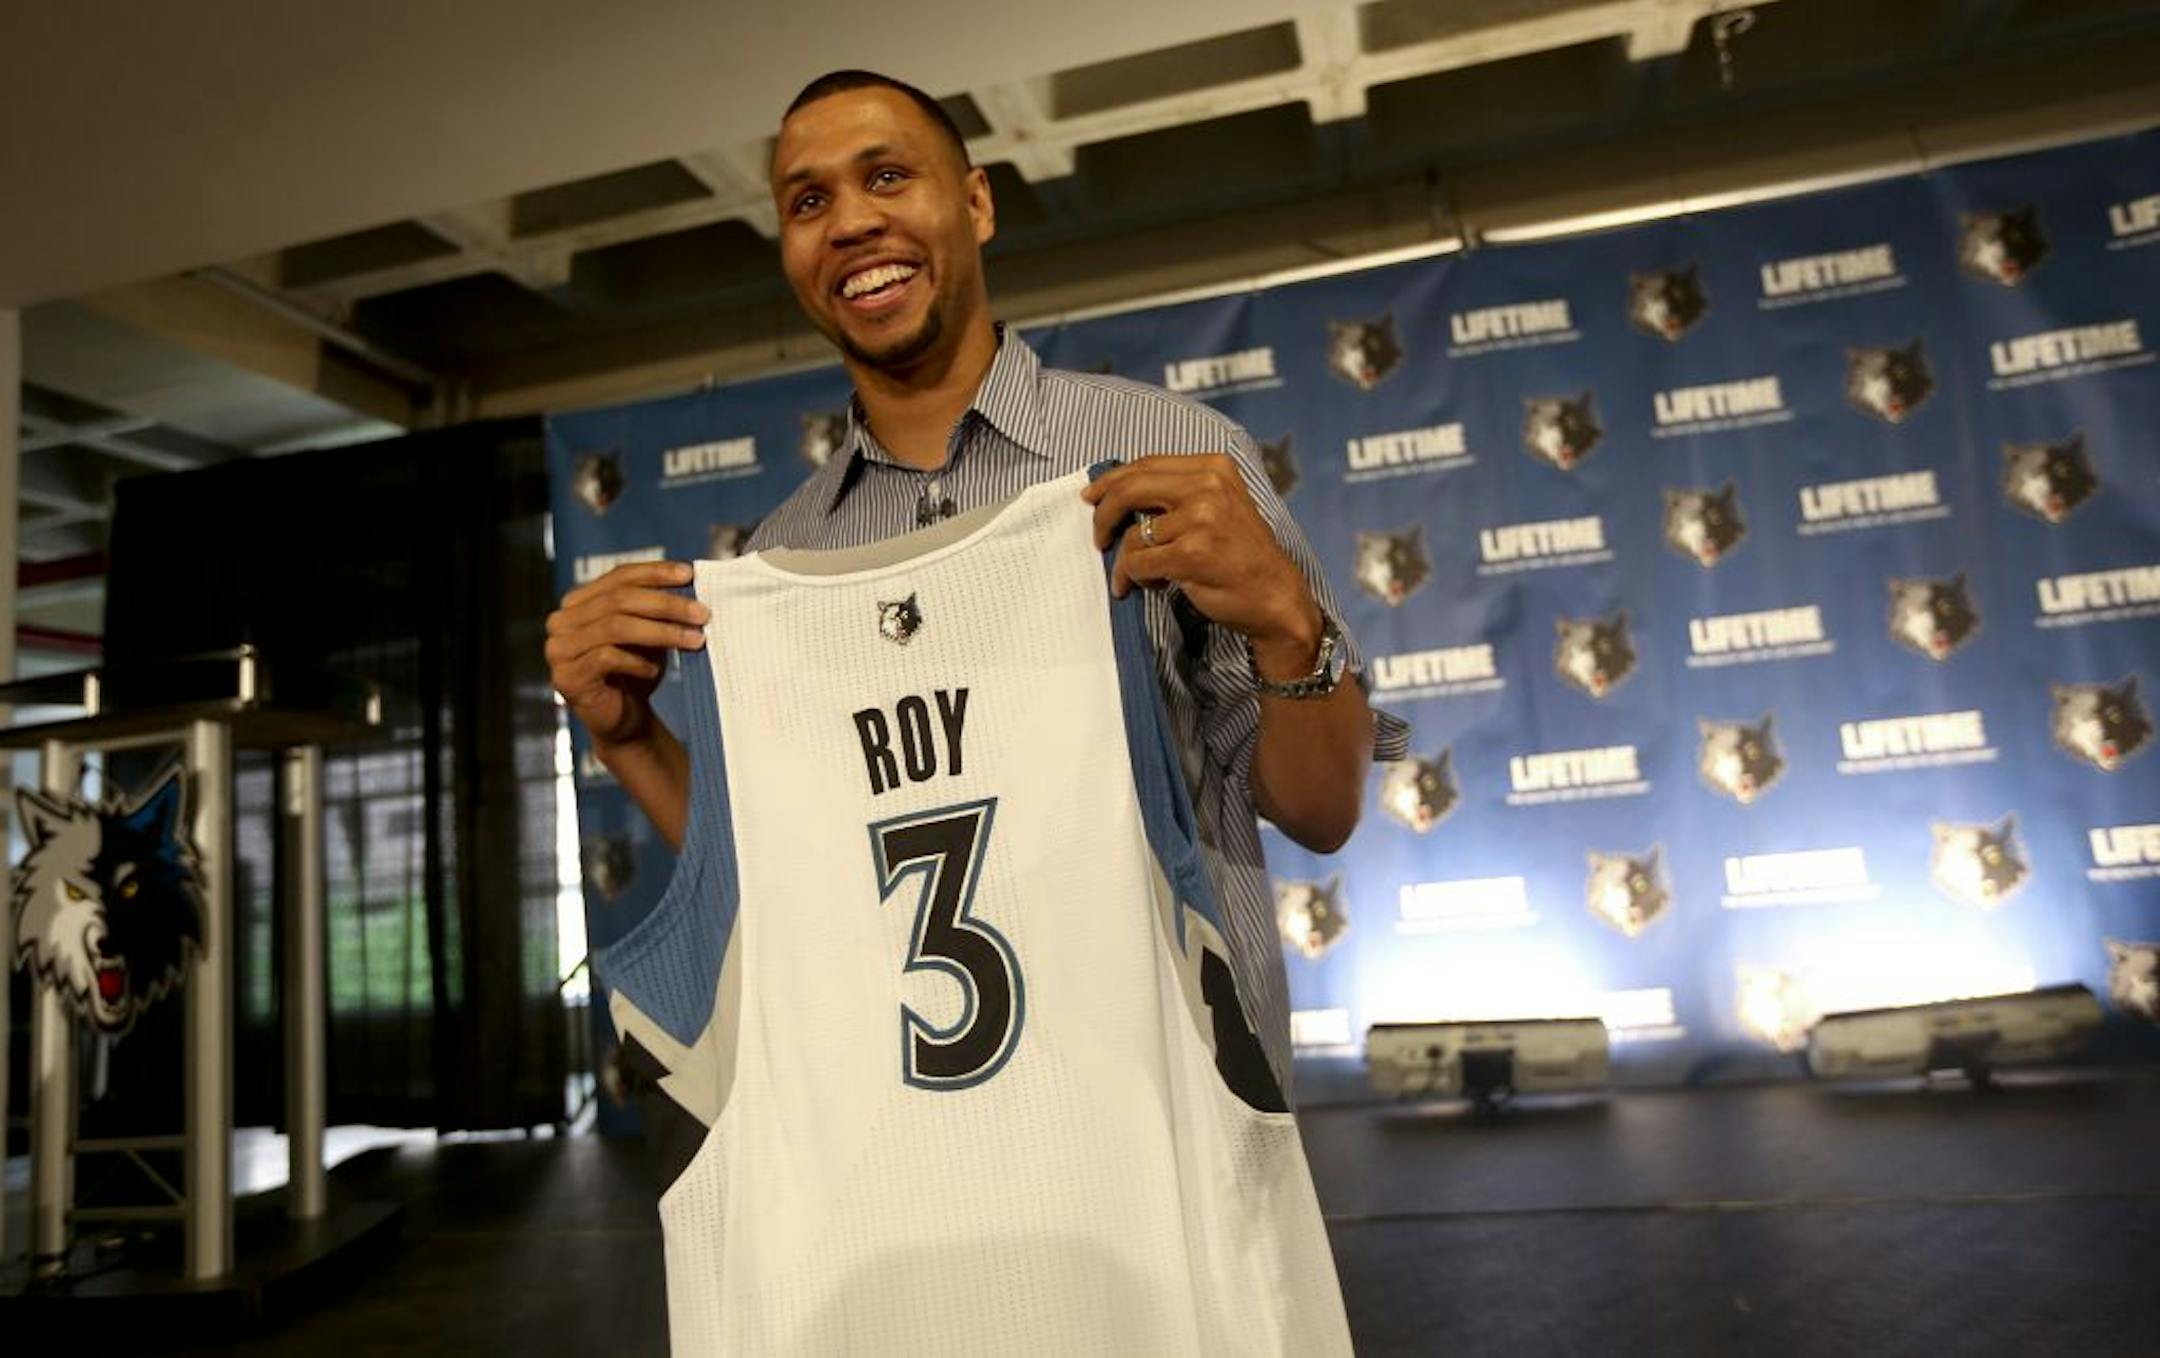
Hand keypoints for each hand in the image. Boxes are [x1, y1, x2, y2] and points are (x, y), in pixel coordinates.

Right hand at [544, 562, 709, 747]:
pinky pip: (606, 657)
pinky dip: (636, 661)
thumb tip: (687, 581)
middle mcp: (563, 621)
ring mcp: (560, 649)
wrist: (623, 720)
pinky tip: (654, 670)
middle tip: (702, 613)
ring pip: (615, 626)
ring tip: (694, 640)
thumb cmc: (636, 672)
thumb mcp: (649, 633)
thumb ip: (657, 607)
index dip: (654, 572)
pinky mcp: (567, 677)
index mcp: (579, 601)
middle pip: (619, 600)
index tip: (688, 574)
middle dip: (666, 605)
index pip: (619, 576)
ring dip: (661, 632)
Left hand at [1082, 455, 1321, 675]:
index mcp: (1214, 467)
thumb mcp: (1219, 505)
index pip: (1146, 465)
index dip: (1111, 481)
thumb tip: (1120, 491)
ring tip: (1139, 575)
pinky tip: (1154, 585)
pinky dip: (1135, 578)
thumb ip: (1179, 492)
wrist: (1275, 596)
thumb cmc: (1242, 555)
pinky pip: (1138, 562)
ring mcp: (1200, 519)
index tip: (1092, 496)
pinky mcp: (1191, 554)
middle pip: (1129, 489)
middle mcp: (1207, 486)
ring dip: (1126, 561)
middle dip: (1103, 513)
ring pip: (1132, 535)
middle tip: (1098, 536)